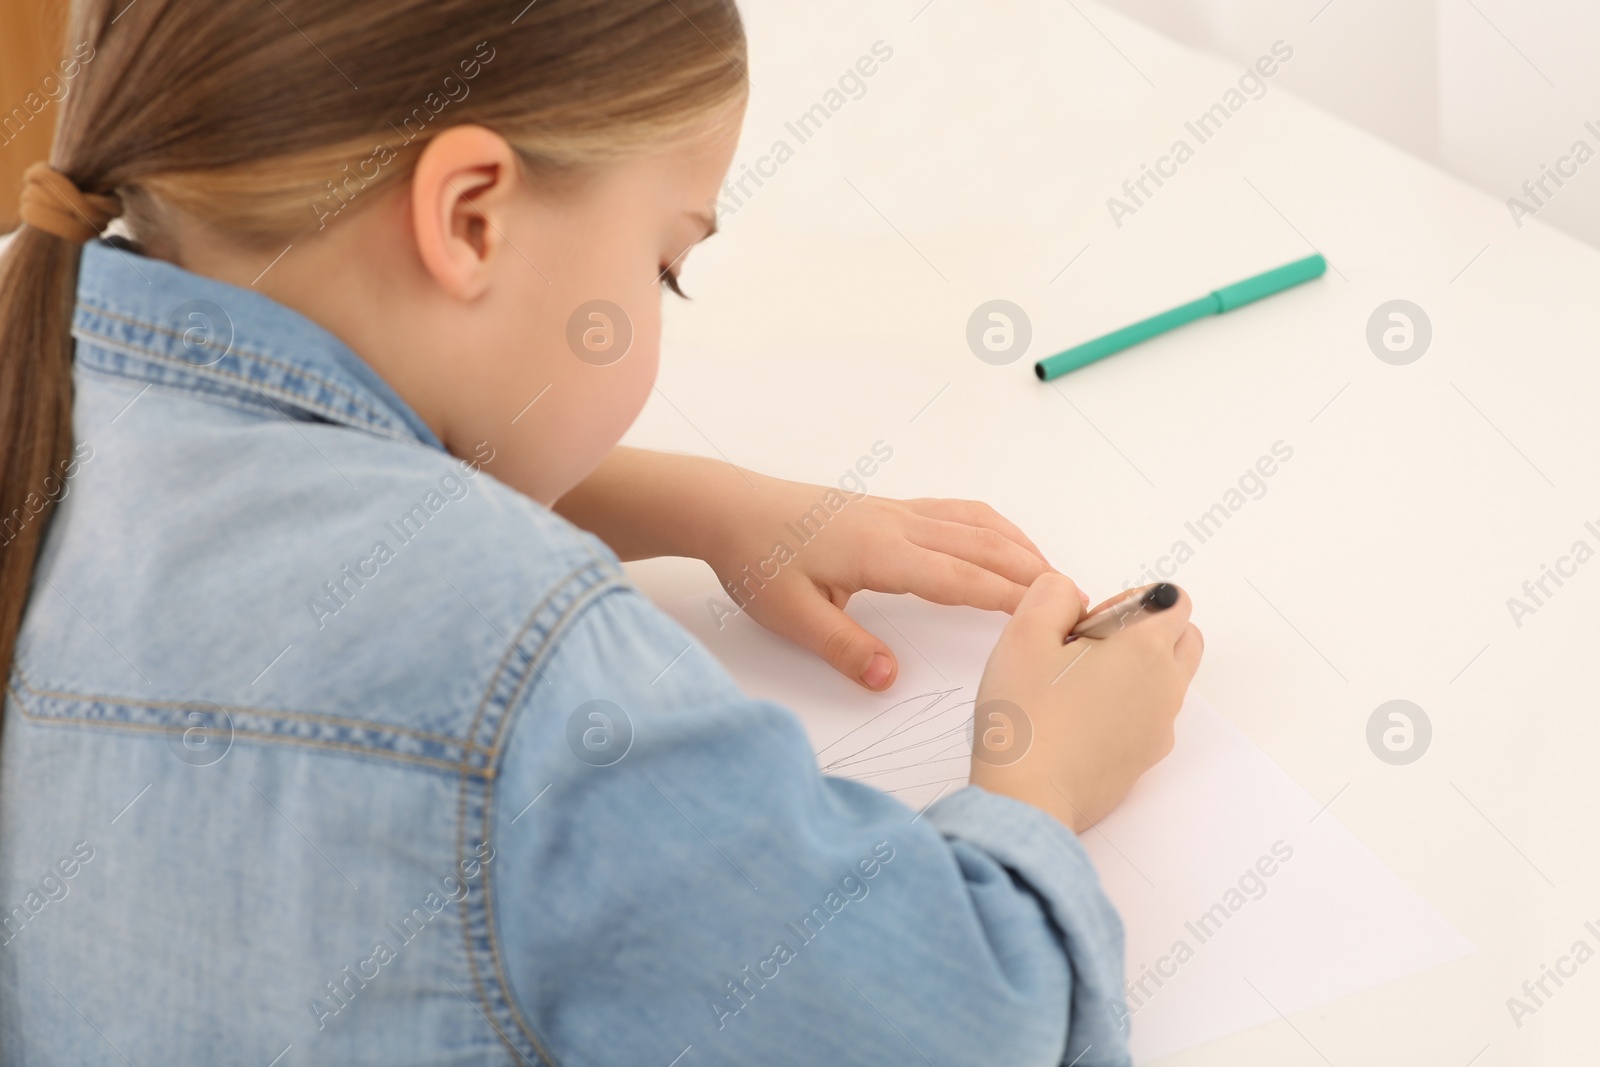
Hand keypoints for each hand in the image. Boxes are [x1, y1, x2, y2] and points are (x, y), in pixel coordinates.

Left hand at [701, 470, 1080, 690]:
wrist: (728, 508)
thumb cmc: (756, 560)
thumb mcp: (791, 617)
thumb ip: (845, 649)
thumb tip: (891, 681)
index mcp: (881, 553)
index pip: (961, 578)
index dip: (1009, 597)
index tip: (1052, 613)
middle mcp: (898, 525)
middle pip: (982, 546)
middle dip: (1031, 572)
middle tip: (1074, 600)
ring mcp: (895, 511)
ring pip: (973, 523)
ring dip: (1017, 546)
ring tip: (1050, 575)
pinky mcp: (886, 508)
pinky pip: (954, 512)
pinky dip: (989, 526)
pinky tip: (999, 541)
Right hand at [969, 574, 1202, 833]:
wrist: (1027, 798)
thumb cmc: (1025, 718)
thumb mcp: (1023, 633)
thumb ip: (1053, 594)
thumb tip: (1071, 595)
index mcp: (1145, 649)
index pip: (1173, 601)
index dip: (1130, 600)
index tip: (1089, 622)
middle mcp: (1166, 688)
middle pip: (1183, 638)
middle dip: (1146, 631)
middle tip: (1089, 648)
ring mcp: (1160, 728)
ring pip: (1168, 680)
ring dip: (1136, 670)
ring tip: (1077, 686)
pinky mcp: (1145, 760)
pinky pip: (1150, 718)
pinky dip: (1127, 708)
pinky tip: (1078, 721)